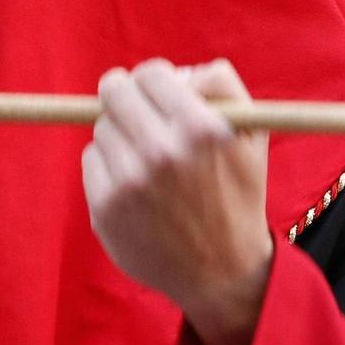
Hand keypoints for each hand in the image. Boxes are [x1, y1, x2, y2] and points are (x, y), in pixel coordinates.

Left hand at [81, 58, 272, 344]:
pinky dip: (108, 164)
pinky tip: (135, 185)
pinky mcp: (104, 208)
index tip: (156, 91)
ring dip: (120, 134)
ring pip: (102, 127)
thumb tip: (177, 72)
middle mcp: (160, 153)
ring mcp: (128, 182)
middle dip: (127, 98)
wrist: (222, 272)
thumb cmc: (237, 193)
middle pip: (113, 92)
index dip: (154, 79)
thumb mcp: (252, 133)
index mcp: (199, 129)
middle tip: (138, 112)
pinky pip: (91, 159)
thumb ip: (222, 85)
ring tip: (147, 160)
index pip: (149, 74)